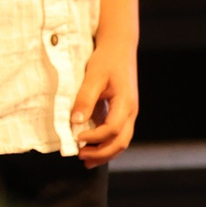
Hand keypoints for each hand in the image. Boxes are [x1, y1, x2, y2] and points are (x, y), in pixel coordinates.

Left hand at [71, 41, 137, 161]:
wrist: (120, 47)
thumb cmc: (107, 59)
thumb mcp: (93, 76)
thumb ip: (85, 98)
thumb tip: (75, 122)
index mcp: (125, 103)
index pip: (112, 129)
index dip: (95, 137)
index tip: (77, 138)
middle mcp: (131, 111)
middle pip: (121, 142)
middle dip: (101, 153)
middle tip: (80, 156)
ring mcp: (129, 113)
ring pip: (121, 141)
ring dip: (104, 152)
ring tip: (85, 159)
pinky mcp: (123, 112)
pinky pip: (118, 134)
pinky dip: (106, 144)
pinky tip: (92, 148)